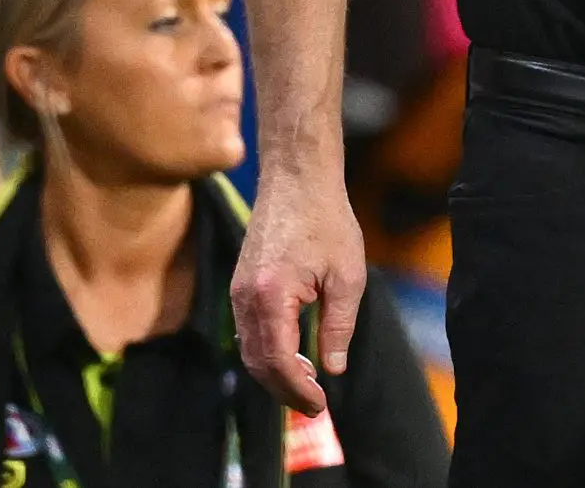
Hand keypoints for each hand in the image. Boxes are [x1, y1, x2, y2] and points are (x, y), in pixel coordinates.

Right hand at [231, 164, 365, 414]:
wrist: (297, 178)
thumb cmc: (328, 220)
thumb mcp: (347, 276)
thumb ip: (338, 326)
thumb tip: (332, 369)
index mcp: (271, 296)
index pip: (278, 362)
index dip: (298, 390)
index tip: (320, 405)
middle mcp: (245, 298)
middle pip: (258, 362)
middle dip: (284, 390)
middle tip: (314, 406)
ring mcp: (237, 291)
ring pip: (249, 349)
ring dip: (274, 374)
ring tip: (306, 386)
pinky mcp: (239, 284)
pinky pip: (248, 331)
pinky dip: (266, 352)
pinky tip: (293, 355)